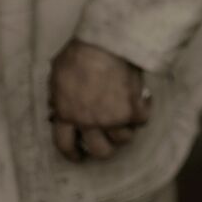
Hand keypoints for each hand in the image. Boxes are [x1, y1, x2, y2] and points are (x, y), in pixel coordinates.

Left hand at [49, 40, 149, 161]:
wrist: (105, 44)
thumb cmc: (78, 55)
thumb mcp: (56, 76)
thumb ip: (58, 96)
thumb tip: (59, 104)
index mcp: (66, 115)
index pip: (65, 145)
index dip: (72, 154)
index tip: (80, 156)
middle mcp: (88, 122)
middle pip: (100, 150)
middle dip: (105, 148)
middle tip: (110, 140)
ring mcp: (112, 119)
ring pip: (124, 138)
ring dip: (126, 128)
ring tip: (129, 116)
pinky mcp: (133, 110)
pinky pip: (142, 119)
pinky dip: (144, 110)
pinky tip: (143, 100)